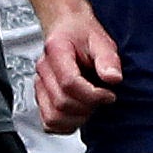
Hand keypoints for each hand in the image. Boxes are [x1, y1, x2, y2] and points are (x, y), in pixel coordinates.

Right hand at [32, 0, 125, 133]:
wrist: (67, 28)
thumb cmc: (82, 34)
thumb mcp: (101, 41)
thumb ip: (108, 59)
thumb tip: (113, 78)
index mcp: (56, 51)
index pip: (69, 83)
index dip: (93, 95)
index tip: (109, 94)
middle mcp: (43, 69)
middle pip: (62, 102)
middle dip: (88, 107)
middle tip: (102, 99)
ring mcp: (39, 84)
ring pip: (53, 116)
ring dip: (76, 118)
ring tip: (90, 107)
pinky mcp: (41, 96)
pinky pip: (48, 121)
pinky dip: (65, 124)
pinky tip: (79, 115)